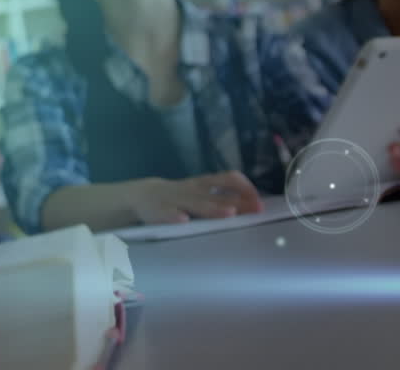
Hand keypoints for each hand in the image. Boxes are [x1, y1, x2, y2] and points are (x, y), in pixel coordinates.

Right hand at [126, 171, 263, 224]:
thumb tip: (254, 205)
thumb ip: (222, 197)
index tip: (260, 203)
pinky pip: (167, 212)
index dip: (246, 189)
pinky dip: (175, 215)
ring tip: (229, 213)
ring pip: (196, 203)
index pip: (229, 179)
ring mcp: (175, 200)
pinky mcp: (158, 210)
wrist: (139, 196)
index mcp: (203, 184)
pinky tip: (183, 220)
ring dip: (213, 208)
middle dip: (237, 203)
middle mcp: (192, 190)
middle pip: (218, 194)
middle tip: (256, 211)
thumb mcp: (200, 192)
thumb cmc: (179, 196)